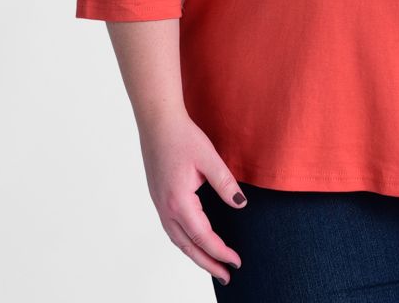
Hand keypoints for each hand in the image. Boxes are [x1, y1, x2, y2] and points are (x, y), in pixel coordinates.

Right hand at [138, 109, 247, 285]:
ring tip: (212, 264)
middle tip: (226, 276)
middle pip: (187, 247)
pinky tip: (194, 241)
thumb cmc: (182, 137)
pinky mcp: (159, 198)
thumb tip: (240, 206)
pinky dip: (185, 242)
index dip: (220, 252)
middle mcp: (166, 208)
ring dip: (195, 255)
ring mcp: (159, 204)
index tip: (236, 262)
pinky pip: (172, 230)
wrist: (157, 122)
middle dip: (208, 263)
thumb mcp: (209, 158)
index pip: (203, 237)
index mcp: (179, 201)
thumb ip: (225, 184)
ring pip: (177, 241)